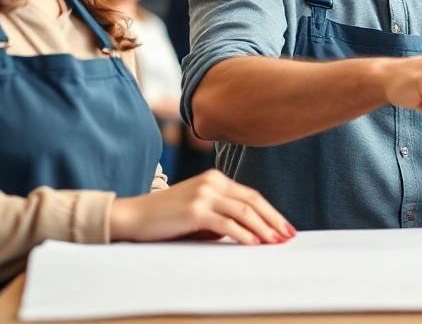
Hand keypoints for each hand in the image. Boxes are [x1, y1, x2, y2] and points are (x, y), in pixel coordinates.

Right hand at [108, 170, 293, 244]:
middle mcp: (212, 182)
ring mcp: (203, 194)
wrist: (134, 216)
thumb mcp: (199, 210)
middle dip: (273, 219)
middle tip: (288, 235)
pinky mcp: (195, 210)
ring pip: (243, 211)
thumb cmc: (166, 217)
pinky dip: (243, 233)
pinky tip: (254, 243)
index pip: (251, 195)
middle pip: (252, 201)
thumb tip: (249, 231)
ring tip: (275, 241)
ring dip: (263, 228)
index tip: (285, 226)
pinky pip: (226, 223)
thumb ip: (222, 214)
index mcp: (215, 178)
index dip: (270, 212)